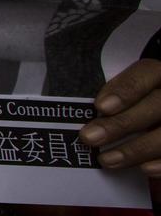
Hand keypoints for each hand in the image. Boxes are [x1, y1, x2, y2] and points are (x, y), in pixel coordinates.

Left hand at [79, 59, 160, 176]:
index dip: (124, 91)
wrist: (160, 109)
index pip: (146, 74)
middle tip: (90, 137)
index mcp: (160, 74)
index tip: (100, 106)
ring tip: (106, 160)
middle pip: (154, 106)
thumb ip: (117, 95)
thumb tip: (92, 113)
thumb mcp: (132, 89)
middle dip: (120, 124)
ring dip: (135, 149)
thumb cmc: (141, 98)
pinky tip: (143, 169)